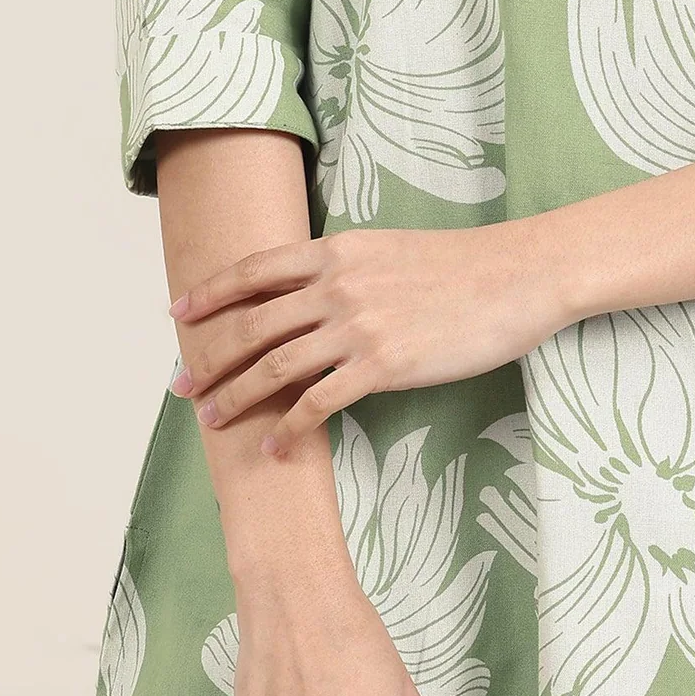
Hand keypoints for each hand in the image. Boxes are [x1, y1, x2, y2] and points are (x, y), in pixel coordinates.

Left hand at [167, 222, 562, 450]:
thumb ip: (346, 267)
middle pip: (252, 325)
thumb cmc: (461, 265)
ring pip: (274, 367)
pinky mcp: (382, 366)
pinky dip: (288, 428)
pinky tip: (274, 446)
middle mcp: (337, 285)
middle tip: (183, 386)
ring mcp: (357, 326)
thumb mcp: (389, 249)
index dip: (211, 292)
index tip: (179, 313)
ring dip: (236, 399)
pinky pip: (318, 403)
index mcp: (337, 251)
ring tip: (215, 423)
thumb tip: (314, 289)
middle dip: (210, 359)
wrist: (515, 276)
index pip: (254, 269)